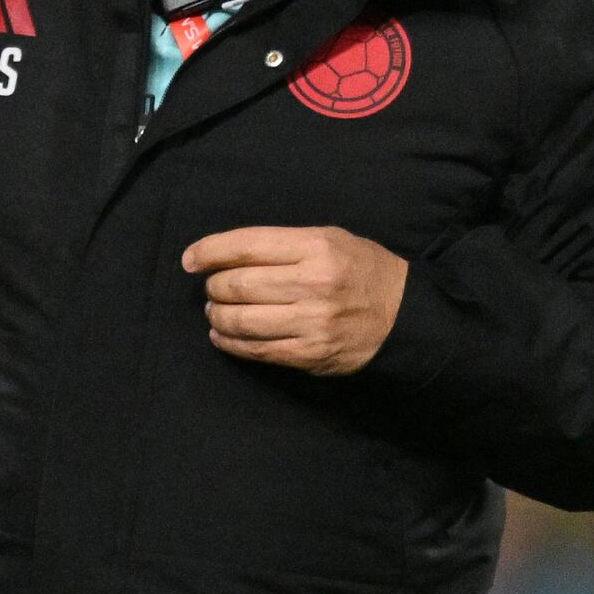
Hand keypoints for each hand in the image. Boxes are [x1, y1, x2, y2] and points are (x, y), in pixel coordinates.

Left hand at [181, 224, 406, 373]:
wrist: (403, 317)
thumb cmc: (362, 271)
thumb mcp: (331, 240)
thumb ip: (283, 245)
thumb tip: (226, 255)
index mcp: (317, 247)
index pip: (248, 245)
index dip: (210, 251)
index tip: (189, 259)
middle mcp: (313, 283)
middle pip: (238, 284)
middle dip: (214, 287)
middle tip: (212, 288)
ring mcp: (311, 322)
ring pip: (241, 320)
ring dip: (217, 316)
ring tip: (215, 311)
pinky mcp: (309, 354)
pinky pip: (256, 350)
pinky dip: (230, 343)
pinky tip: (222, 336)